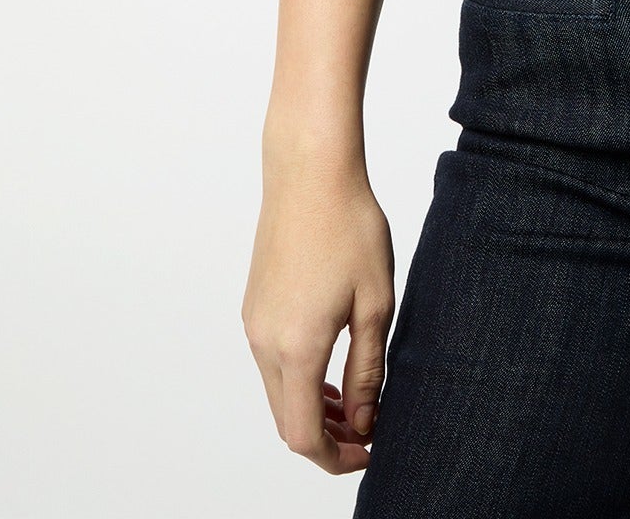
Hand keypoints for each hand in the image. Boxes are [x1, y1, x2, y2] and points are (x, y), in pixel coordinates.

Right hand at [242, 150, 396, 472]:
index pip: (303, 436)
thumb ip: (367, 369)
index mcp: (296, 347)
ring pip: (278, 392)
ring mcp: (254, 323)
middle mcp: (264, 342)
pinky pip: (272, 362)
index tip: (370, 451)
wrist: (310, 172)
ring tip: (356, 402)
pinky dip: (299, 378)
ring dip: (312, 407)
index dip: (335, 457)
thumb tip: (363, 421)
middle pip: (286, 420)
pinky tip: (332, 364)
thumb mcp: (376, 302)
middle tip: (369, 431)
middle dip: (326, 438)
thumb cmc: (349, 226)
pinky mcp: (254, 306)